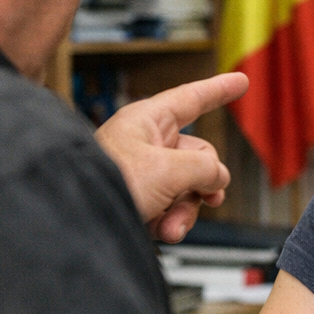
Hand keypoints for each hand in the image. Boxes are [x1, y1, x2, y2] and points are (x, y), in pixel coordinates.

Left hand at [95, 72, 248, 243]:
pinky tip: (162, 230)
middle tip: (205, 197)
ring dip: (186, 210)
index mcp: (147, 121)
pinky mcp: (137, 200)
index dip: (219, 90)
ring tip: (172, 224)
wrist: (73, 224)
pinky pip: (169, 207)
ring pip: (187, 187)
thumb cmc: (106, 183)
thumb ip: (205, 167)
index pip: (192, 99)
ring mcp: (141, 173)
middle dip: (203, 184)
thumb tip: (216, 179)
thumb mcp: (169, 171)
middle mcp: (145, 144)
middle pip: (198, 156)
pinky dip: (170, 221)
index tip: (240, 83)